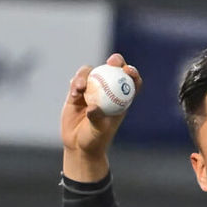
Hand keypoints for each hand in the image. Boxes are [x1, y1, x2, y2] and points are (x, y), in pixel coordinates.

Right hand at [61, 52, 141, 180]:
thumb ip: (97, 118)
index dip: (132, 73)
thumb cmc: (94, 141)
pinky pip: (77, 81)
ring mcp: (92, 90)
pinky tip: (74, 92)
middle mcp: (108, 92)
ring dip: (87, 75)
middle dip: (116, 61)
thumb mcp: (98, 131)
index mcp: (121, 101)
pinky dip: (76, 83)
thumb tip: (93, 107)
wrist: (78, 145)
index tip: (128, 71)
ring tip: (80, 88)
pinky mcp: (77, 92)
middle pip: (114, 70)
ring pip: (92, 72)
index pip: (131, 83)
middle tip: (111, 62)